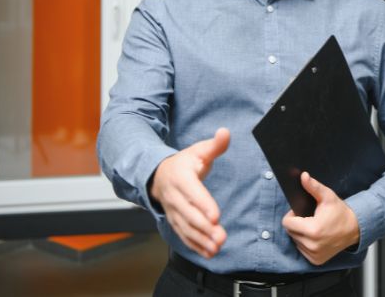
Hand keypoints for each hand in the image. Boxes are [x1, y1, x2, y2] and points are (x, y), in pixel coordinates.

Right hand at [150, 128, 229, 258]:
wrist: (158, 175)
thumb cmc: (183, 162)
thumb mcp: (198, 150)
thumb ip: (215, 145)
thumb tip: (226, 132)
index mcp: (180, 177)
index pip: (192, 192)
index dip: (203, 204)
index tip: (216, 216)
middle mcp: (174, 196)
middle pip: (188, 214)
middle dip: (205, 227)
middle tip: (221, 237)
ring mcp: (173, 211)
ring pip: (185, 228)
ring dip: (201, 240)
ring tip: (217, 248)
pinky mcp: (175, 221)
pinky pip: (183, 236)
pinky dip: (195, 245)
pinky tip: (209, 253)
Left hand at [282, 172, 360, 264]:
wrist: (355, 228)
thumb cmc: (340, 212)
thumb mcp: (327, 197)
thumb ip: (313, 187)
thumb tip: (303, 176)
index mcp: (312, 230)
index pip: (287, 223)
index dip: (292, 215)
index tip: (302, 213)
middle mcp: (312, 245)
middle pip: (290, 232)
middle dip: (297, 224)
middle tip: (310, 219)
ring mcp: (314, 254)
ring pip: (295, 241)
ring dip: (301, 234)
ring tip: (314, 227)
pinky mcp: (316, 260)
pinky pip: (302, 250)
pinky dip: (306, 243)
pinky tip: (317, 237)